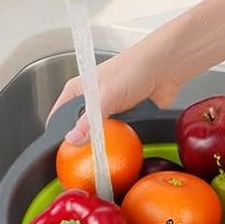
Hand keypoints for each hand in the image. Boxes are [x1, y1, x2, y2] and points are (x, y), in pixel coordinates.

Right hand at [48, 34, 186, 142]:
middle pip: (79, 127)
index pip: (59, 115)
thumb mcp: (104, 97)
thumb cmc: (133, 68)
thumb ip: (88, 121)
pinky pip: (118, 132)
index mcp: (79, 88)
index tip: (61, 151)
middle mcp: (92, 97)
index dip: (58, 133)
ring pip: (99, 131)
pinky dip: (120, 138)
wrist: (166, 67)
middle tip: (83, 156)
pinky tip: (121, 143)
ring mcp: (110, 106)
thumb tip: (72, 140)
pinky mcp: (127, 114)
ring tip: (103, 150)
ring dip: (104, 139)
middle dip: (83, 141)